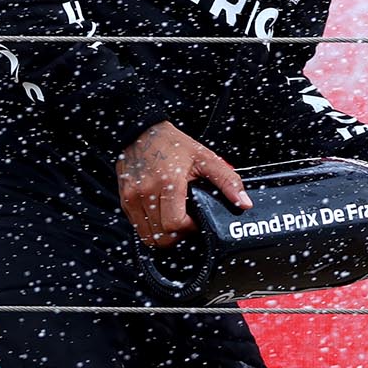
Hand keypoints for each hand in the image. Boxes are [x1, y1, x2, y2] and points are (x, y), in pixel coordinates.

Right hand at [116, 121, 249, 248]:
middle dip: (177, 236)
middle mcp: (146, 192)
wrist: (142, 131)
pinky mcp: (124, 199)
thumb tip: (243, 202)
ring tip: (174, 222)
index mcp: (168, 183)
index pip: (175, 224)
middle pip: (161, 235)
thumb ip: (227, 181)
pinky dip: (150, 228)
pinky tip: (161, 216)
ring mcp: (132, 197)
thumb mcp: (205, 158)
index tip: (196, 222)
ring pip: (147, 235)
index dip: (189, 229)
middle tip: (187, 225)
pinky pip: (137, 226)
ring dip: (163, 235)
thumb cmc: (173, 144)